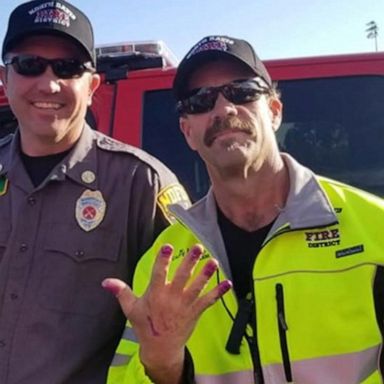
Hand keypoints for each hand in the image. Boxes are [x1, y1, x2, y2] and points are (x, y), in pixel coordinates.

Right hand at [102, 244, 231, 383]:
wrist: (160, 348)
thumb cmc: (145, 325)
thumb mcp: (131, 309)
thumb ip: (121, 292)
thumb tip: (106, 281)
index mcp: (155, 295)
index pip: (158, 274)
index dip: (163, 260)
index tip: (168, 247)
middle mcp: (171, 298)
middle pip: (182, 277)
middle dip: (190, 262)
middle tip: (197, 247)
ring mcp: (185, 306)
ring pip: (197, 287)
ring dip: (206, 274)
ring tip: (213, 262)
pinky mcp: (195, 312)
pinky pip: (208, 301)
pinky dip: (218, 293)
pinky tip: (227, 283)